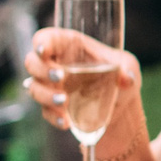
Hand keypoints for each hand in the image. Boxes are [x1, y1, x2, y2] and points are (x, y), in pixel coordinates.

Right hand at [21, 29, 143, 143]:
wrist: (120, 103)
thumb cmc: (120, 73)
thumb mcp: (129, 66)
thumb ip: (127, 68)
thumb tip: (125, 79)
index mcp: (70, 46)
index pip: (47, 38)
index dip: (40, 42)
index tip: (43, 51)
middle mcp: (56, 64)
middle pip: (32, 62)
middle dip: (41, 70)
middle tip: (60, 77)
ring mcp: (51, 86)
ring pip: (33, 87)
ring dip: (45, 95)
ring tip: (64, 102)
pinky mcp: (53, 106)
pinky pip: (45, 111)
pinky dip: (53, 116)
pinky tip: (66, 122)